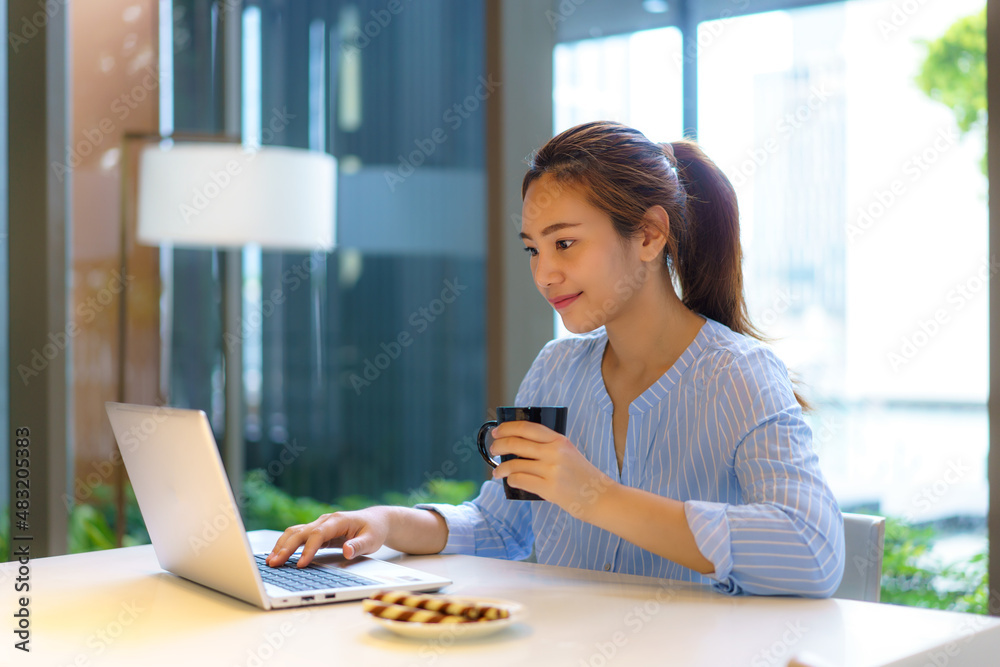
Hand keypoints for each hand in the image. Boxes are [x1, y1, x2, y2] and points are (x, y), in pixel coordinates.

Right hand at [266, 507, 390, 567]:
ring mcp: (319, 525)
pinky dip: (286, 545)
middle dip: (286, 548)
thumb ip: (359, 546)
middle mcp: (325, 520)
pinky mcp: (317, 532)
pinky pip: (298, 537)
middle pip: (301, 532)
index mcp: (338, 520)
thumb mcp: (372, 539)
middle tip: (274, 563)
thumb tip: (346, 551)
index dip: (308, 549)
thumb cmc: (374, 529)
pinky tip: (278, 555)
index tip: (300, 564)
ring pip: (295, 533)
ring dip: (282, 546)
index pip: (318, 534)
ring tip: (270, 561)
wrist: (375, 520)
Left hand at [490, 421, 615, 519]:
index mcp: (559, 440)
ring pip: (515, 464)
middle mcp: (555, 452)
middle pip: (516, 443)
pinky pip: (520, 480)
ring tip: (497, 472)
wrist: (601, 497)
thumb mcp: (569, 453)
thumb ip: (548, 447)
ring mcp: (552, 470)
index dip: (508, 428)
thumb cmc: (582, 476)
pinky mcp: (550, 489)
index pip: (527, 428)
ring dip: (500, 468)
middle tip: (493, 450)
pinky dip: (511, 480)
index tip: (497, 431)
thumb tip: (517, 445)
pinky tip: (510, 481)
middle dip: (499, 446)